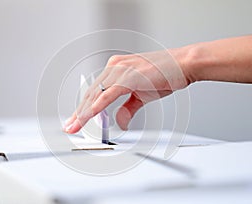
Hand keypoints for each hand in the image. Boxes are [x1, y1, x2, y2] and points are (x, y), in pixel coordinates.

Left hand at [64, 49, 189, 133]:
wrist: (182, 65)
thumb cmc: (164, 74)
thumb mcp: (141, 95)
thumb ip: (127, 109)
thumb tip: (120, 122)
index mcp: (116, 69)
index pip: (95, 91)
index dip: (85, 107)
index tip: (77, 119)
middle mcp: (114, 67)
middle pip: (91, 94)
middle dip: (79, 113)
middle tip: (69, 126)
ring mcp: (120, 70)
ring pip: (96, 95)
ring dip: (84, 113)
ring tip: (74, 126)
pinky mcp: (129, 76)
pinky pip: (109, 94)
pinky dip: (98, 106)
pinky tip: (89, 115)